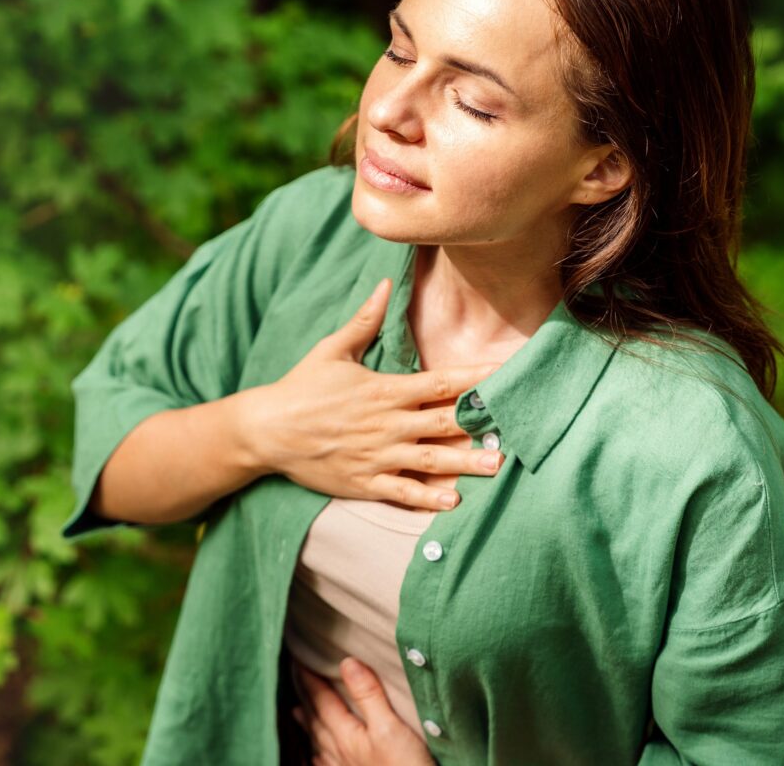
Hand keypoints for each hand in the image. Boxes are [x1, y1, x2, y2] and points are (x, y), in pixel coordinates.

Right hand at [236, 277, 504, 511]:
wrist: (265, 430)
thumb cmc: (301, 387)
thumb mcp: (332, 349)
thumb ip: (365, 320)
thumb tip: (386, 284)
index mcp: (384, 390)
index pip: (441, 382)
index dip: (477, 378)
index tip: (506, 372)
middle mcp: (386, 424)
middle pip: (445, 423)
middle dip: (482, 424)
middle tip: (518, 424)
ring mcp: (376, 455)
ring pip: (430, 461)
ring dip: (465, 463)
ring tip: (497, 466)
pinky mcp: (363, 481)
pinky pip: (401, 491)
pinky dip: (427, 497)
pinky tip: (453, 500)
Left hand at [292, 657, 434, 765]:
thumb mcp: (390, 727)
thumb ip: (368, 695)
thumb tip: (347, 663)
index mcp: (345, 735)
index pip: (321, 700)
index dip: (310, 680)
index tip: (299, 660)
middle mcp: (338, 753)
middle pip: (316, 720)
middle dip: (306, 698)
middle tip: (296, 679)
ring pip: (317, 743)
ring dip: (308, 724)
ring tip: (296, 713)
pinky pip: (324, 765)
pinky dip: (317, 754)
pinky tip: (317, 756)